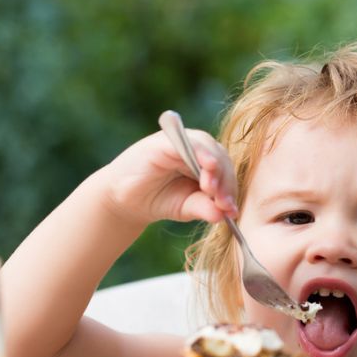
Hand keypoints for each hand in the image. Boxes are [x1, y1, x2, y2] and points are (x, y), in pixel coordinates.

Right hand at [100, 128, 237, 225]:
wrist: (124, 200)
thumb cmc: (159, 199)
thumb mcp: (187, 207)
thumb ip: (205, 207)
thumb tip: (225, 215)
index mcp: (206, 162)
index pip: (226, 171)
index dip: (231, 190)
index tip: (232, 211)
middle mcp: (196, 148)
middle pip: (221, 159)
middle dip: (225, 183)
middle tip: (225, 204)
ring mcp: (181, 142)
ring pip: (208, 148)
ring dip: (215, 169)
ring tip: (213, 191)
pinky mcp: (165, 141)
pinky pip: (188, 142)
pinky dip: (200, 152)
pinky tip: (208, 167)